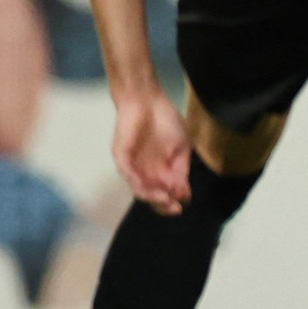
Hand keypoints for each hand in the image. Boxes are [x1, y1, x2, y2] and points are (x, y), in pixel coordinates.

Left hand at [113, 88, 192, 215]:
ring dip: (152, 196)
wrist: (147, 100)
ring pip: (140, 188)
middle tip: (174, 208)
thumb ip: (182, 170)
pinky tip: (148, 187)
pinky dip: (138, 183)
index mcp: (162, 170)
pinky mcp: (122, 158)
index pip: (166, 192)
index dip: (174, 201)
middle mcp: (147, 171)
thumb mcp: (182, 147)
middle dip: (163, 204)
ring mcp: (133, 166)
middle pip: (152, 195)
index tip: (183, 204)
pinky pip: (128, 174)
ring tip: (164, 198)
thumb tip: (185, 193)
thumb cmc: (166, 120)